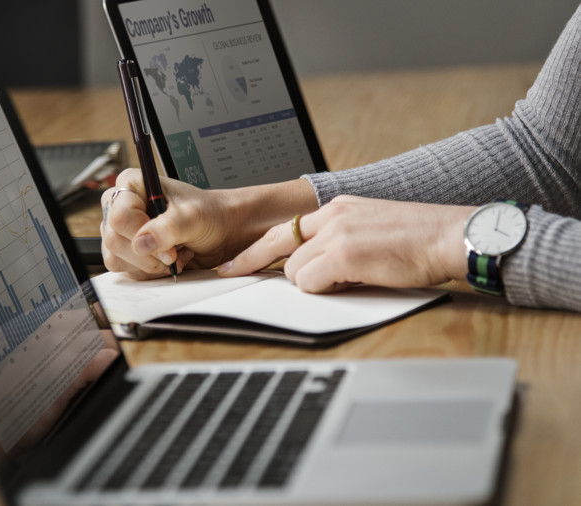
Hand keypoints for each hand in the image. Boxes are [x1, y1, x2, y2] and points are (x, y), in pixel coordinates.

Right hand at [100, 169, 317, 279]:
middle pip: (114, 240)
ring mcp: (123, 230)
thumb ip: (168, 228)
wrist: (222, 231)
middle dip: (147, 254)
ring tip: (175, 254)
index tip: (168, 246)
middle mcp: (122, 205)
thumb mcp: (193, 217)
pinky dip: (150, 271)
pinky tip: (169, 260)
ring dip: (149, 264)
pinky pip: (127, 269)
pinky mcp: (129, 251)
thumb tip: (142, 242)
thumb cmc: (210, 215)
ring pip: (117, 258)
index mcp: (133, 184)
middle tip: (174, 254)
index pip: (120, 216)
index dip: (142, 235)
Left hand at [218, 196, 474, 292]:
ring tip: (346, 279)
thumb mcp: (371, 228)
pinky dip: (323, 289)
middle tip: (231, 273)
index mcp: (338, 207)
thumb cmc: (419, 239)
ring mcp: (337, 233)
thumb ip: (340, 241)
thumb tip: (318, 267)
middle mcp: (332, 215)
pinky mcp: (344, 253)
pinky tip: (351, 282)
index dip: (257, 247)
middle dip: (254, 263)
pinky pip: (310, 282)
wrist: (451, 236)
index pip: (286, 228)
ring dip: (311, 282)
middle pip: (278, 245)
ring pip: (294, 269)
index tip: (236, 260)